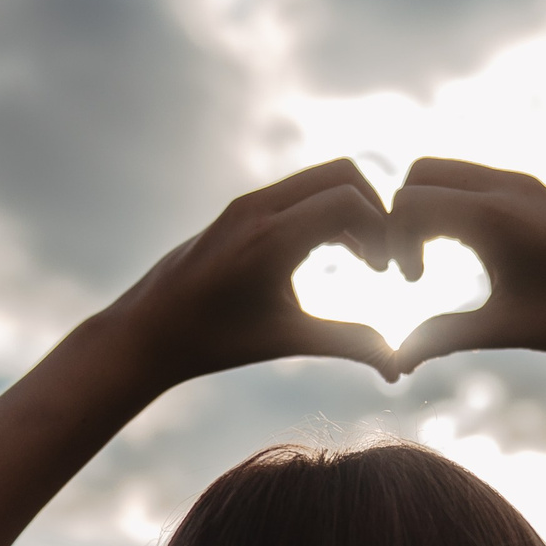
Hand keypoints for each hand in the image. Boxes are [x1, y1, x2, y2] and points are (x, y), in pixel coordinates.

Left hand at [103, 159, 394, 386]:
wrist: (146, 331)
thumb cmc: (213, 341)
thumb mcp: (286, 340)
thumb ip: (347, 344)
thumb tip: (398, 371)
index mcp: (270, 238)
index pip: (349, 201)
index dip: (383, 231)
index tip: (388, 273)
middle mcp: (258, 209)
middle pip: (341, 174)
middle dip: (375, 210)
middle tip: (383, 259)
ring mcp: (246, 204)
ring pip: (319, 181)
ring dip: (351, 211)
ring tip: (366, 261)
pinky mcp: (240, 210)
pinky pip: (297, 193)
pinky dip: (326, 212)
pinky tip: (333, 254)